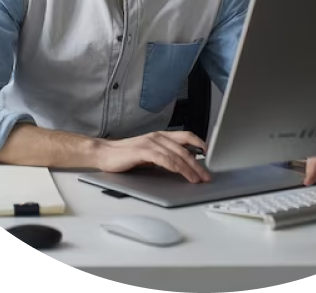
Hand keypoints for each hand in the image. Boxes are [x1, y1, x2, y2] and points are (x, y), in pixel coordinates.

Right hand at [95, 131, 210, 183]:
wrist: (105, 153)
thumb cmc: (126, 155)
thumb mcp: (149, 153)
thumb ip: (164, 155)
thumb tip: (181, 165)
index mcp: (160, 136)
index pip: (186, 136)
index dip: (200, 144)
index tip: (210, 154)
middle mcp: (158, 137)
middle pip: (185, 149)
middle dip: (198, 164)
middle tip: (206, 176)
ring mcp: (150, 143)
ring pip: (177, 155)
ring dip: (189, 168)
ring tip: (197, 179)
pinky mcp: (143, 151)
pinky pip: (164, 159)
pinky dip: (175, 167)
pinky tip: (181, 173)